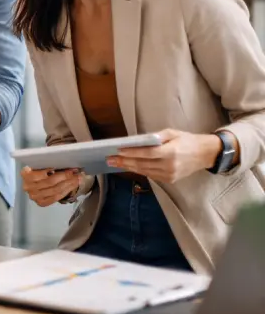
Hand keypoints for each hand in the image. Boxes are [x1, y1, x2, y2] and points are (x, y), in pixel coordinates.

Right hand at [21, 166, 82, 206]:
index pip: (39, 173)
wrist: (35, 180)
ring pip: (55, 190)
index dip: (52, 171)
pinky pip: (56, 197)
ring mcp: (33, 196)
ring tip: (78, 178)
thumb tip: (67, 161)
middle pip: (50, 182)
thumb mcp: (41, 163)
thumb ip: (49, 162)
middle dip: (65, 176)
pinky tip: (73, 185)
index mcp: (25, 174)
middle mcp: (27, 186)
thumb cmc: (39, 168)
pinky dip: (66, 191)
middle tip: (76, 171)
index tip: (67, 167)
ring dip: (69, 184)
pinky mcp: (40, 202)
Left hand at [107, 129, 222, 183]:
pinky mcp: (170, 180)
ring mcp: (170, 174)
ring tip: (115, 163)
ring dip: (128, 167)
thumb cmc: (187, 140)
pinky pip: (150, 175)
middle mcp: (170, 165)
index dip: (132, 153)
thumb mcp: (172, 133)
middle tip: (109, 159)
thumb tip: (137, 141)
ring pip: (144, 171)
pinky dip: (139, 170)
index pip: (147, 153)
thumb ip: (156, 137)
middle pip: (142, 164)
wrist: (205, 154)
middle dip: (124, 162)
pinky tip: (129, 166)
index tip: (118, 151)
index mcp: (171, 152)